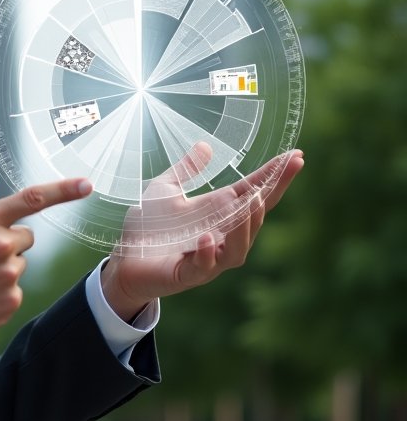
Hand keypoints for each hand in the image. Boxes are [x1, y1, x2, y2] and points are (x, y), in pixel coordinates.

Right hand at [0, 176, 92, 346]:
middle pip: (26, 235)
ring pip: (20, 262)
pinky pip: (15, 287)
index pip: (32, 199)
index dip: (63, 190)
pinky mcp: (11, 300)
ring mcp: (8, 275)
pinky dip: (0, 289)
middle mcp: (1, 245)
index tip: (86, 184)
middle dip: (9, 239)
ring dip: (4, 264)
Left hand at [101, 143, 304, 320]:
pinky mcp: (186, 274)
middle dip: (268, 197)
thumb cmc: (148, 227)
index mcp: (218, 214)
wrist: (123, 260)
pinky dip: (208, 253)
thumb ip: (185, 170)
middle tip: (278, 174)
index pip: (254, 193)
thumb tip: (205, 145)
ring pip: (239, 249)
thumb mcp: (165, 190)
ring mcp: (207, 259)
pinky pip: (204, 267)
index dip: (276, 177)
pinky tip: (208, 237)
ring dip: (246, 226)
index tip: (297, 156)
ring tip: (250, 201)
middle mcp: (221, 237)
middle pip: (254, 220)